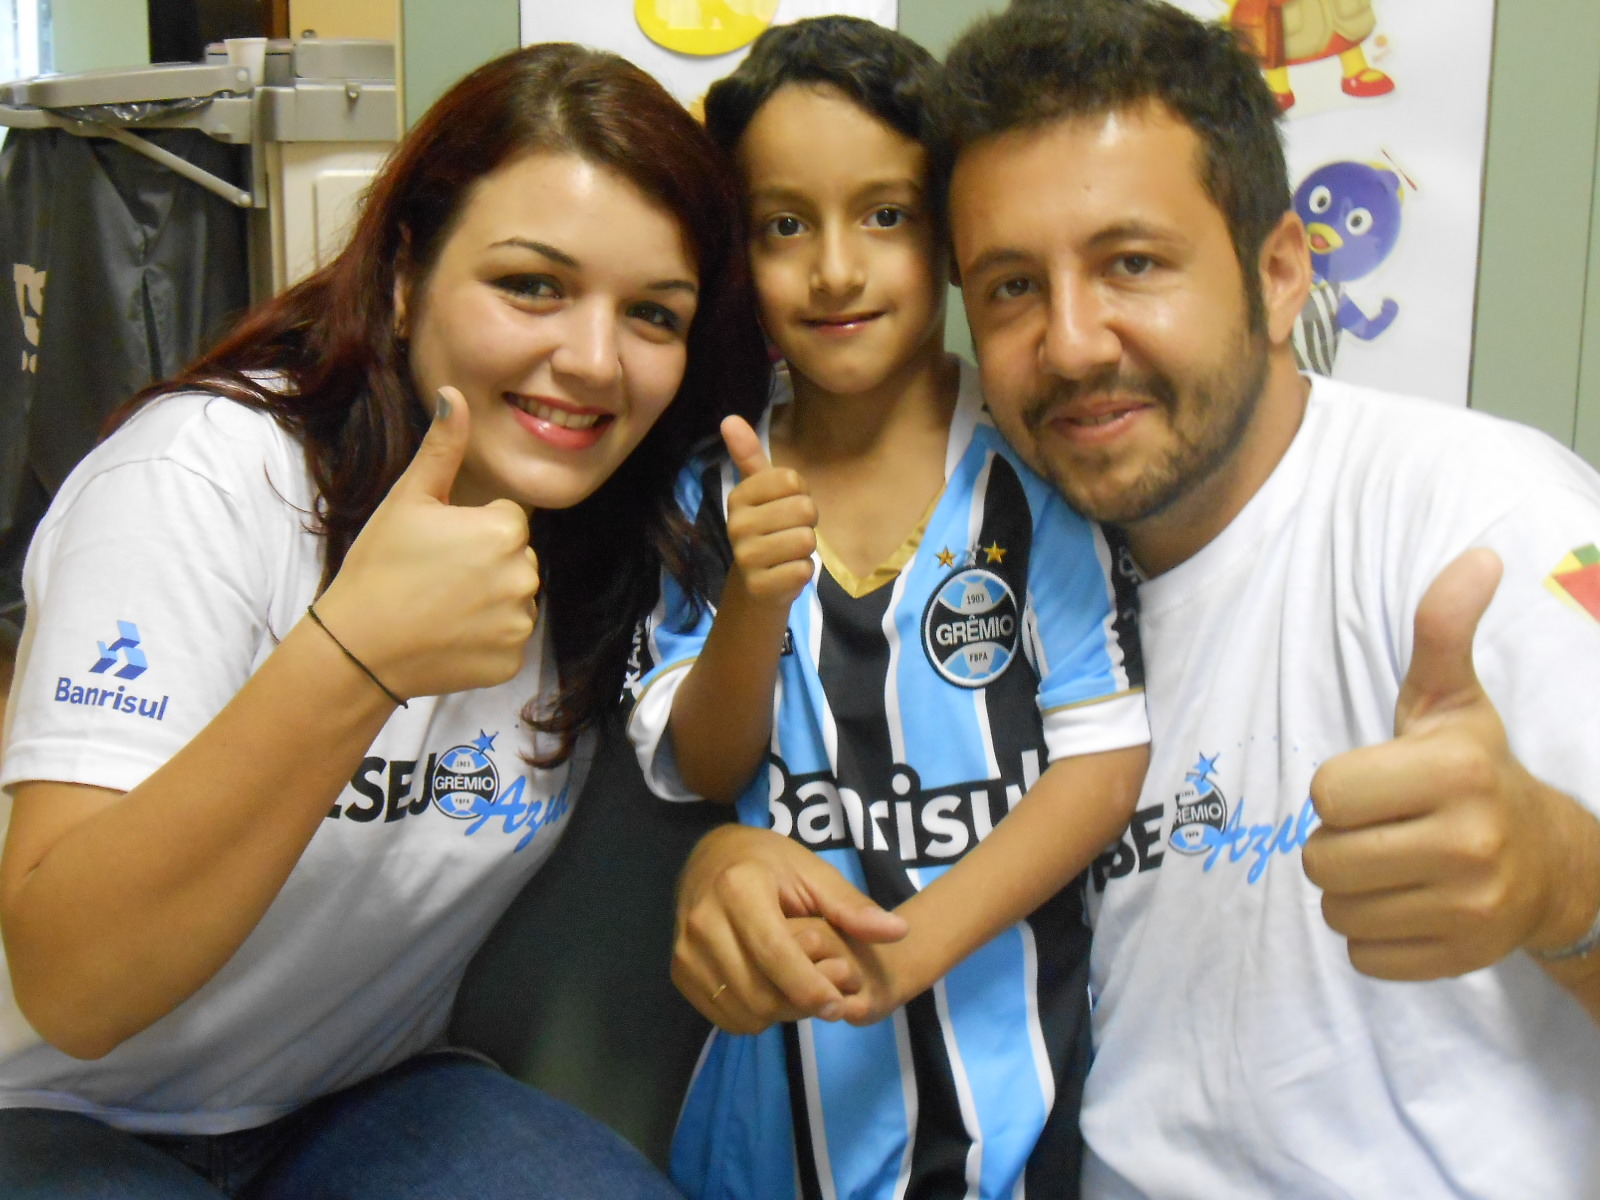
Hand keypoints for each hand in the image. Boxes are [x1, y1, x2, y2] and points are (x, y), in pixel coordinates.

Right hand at [313, 387, 540, 699]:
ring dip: (488, 602)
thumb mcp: (408, 499)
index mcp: (505, 531)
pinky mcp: (511, 661)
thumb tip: (454, 394)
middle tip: (436, 577)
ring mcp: (520, 623)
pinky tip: (448, 636)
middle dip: (485, 564)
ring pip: (514, 599)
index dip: (472, 529)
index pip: (507, 519)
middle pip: (515, 558)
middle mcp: (524, 576)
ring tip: (440, 607)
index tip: (438, 546)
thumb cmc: (380, 566)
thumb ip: (443, 448)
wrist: (358, 646)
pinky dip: (485, 640)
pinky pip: (508, 640)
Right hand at [674, 825, 906, 1033]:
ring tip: (798, 993)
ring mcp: (685, 947)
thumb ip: (853, 907)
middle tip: (823, 999)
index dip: (811, 988)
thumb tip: (898, 932)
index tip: (838, 1004)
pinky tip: (770, 992)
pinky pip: (721, 1015)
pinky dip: (752, 1016)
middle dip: (797, 1006)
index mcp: (739, 889)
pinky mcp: (679, 969)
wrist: (712, 856)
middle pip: (757, 993)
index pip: (776, 956)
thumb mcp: (814, 873)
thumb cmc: (770, 862)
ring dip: (777, 1015)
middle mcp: (704, 920)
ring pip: (740, 1010)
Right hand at [721, 415, 816, 608]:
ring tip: (787, 552)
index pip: (793, 481)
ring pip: (806, 540)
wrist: (758, 583)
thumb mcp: (759, 492)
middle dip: (807, 523)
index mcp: (739, 496)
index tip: (785, 506)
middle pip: (804, 509)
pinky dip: (803, 572)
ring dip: (806, 549)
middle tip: (789, 532)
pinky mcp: (761, 586)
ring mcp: (747, 557)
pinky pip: (804, 570)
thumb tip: (729, 418)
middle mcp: (738, 525)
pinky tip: (786, 573)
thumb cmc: (767, 529)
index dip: (801, 494)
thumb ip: (749, 455)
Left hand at [1305, 549, 1596, 977]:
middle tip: (1382, 829)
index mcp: (1457, 772)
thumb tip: (1477, 558)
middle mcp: (1469, 843)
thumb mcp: (1452, 701)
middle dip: (1338, 843)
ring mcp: (1469, 909)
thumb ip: (1443, 632)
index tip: (1379, 785)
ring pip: (1335, 910)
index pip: (1326, 794)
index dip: (1340, 790)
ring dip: (1350, 891)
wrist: (1548, 863)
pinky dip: (1371, 935)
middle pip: (1322, 858)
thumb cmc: (1476, 771)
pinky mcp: (1460, 959)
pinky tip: (1409, 904)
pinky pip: (1362, 955)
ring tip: (1395, 865)